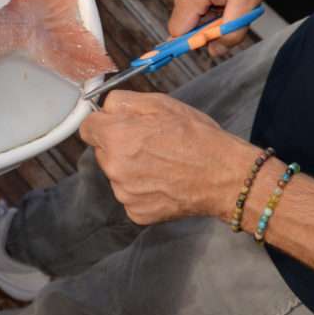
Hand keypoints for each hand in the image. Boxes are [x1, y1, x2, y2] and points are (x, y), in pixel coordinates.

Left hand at [79, 90, 257, 224]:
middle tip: (150, 143)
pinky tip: (165, 182)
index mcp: (115, 136)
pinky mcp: (136, 213)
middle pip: (102, 152)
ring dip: (131, 168)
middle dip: (119, 145)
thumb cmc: (197, 137)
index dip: (103, 123)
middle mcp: (113, 167)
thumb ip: (121, 101)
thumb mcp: (160, 103)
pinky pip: (130, 196)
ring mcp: (124, 193)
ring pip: (117, 174)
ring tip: (162, 163)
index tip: (116, 125)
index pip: (87, 128)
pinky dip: (143, 190)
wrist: (226, 177)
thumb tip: (101, 104)